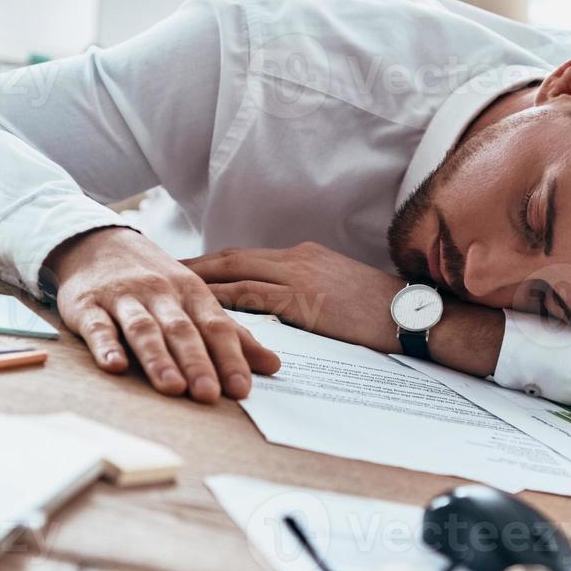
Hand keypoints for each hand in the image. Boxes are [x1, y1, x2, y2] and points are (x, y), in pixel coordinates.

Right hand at [44, 227, 279, 401]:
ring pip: (144, 329)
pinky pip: (98, 327)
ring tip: (172, 387)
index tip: (242, 389)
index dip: (230, 358)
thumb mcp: (196, 300)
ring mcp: (124, 299)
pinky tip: (115, 366)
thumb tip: (273, 366)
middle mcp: (161, 294)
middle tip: (209, 394)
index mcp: (193, 293)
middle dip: (197, 363)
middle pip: (182, 330)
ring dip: (158, 359)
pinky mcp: (88, 306)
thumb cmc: (156, 281)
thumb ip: (232, 335)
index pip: (217, 327)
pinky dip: (106, 346)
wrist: (99, 242)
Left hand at [185, 242, 406, 351]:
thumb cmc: (382, 313)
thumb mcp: (338, 295)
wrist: (414, 314)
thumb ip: (306, 296)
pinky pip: (253, 295)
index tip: (182, 270)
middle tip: (156, 272)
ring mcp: (299, 275)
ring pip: (235, 272)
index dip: (211, 263)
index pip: (246, 257)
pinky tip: (198, 307)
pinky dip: (222, 299)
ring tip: (165, 288)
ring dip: (197, 280)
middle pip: (231, 257)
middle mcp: (296, 258)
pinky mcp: (303, 298)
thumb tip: (277, 311)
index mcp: (304, 256)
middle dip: (193, 265)